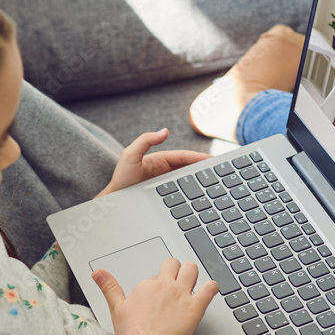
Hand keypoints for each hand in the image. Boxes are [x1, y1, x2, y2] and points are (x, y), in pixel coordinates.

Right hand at [91, 258, 218, 334]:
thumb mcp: (116, 308)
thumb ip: (109, 287)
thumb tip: (98, 272)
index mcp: (147, 286)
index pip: (155, 276)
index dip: (156, 285)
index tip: (156, 297)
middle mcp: (165, 286)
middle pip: (173, 264)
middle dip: (175, 269)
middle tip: (175, 280)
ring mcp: (182, 295)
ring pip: (192, 269)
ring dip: (192, 272)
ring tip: (191, 280)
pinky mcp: (196, 307)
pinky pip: (210, 289)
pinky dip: (212, 287)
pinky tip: (210, 289)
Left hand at [96, 129, 210, 196]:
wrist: (114, 203)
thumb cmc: (121, 178)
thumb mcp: (130, 155)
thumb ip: (145, 140)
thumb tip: (166, 131)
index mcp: (160, 160)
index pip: (184, 157)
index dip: (199, 157)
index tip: (212, 159)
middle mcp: (165, 171)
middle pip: (189, 169)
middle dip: (204, 169)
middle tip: (221, 171)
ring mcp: (166, 184)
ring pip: (188, 182)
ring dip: (201, 183)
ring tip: (217, 185)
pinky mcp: (166, 197)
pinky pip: (182, 195)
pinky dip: (193, 195)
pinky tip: (203, 200)